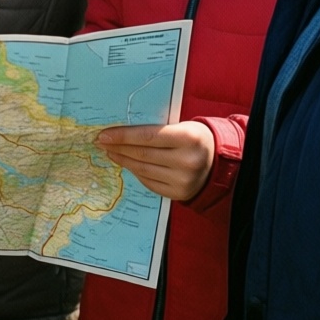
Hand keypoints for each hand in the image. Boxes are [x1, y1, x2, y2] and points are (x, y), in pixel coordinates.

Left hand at [95, 119, 214, 200]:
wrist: (218, 162)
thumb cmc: (194, 138)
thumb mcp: (182, 126)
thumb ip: (156, 129)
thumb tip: (121, 132)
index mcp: (189, 138)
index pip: (147, 136)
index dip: (123, 136)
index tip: (104, 135)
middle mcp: (187, 161)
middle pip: (142, 154)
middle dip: (118, 147)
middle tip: (101, 142)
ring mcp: (183, 180)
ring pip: (143, 170)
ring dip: (123, 160)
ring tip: (110, 152)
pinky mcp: (179, 194)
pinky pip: (149, 182)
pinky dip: (135, 172)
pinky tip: (126, 164)